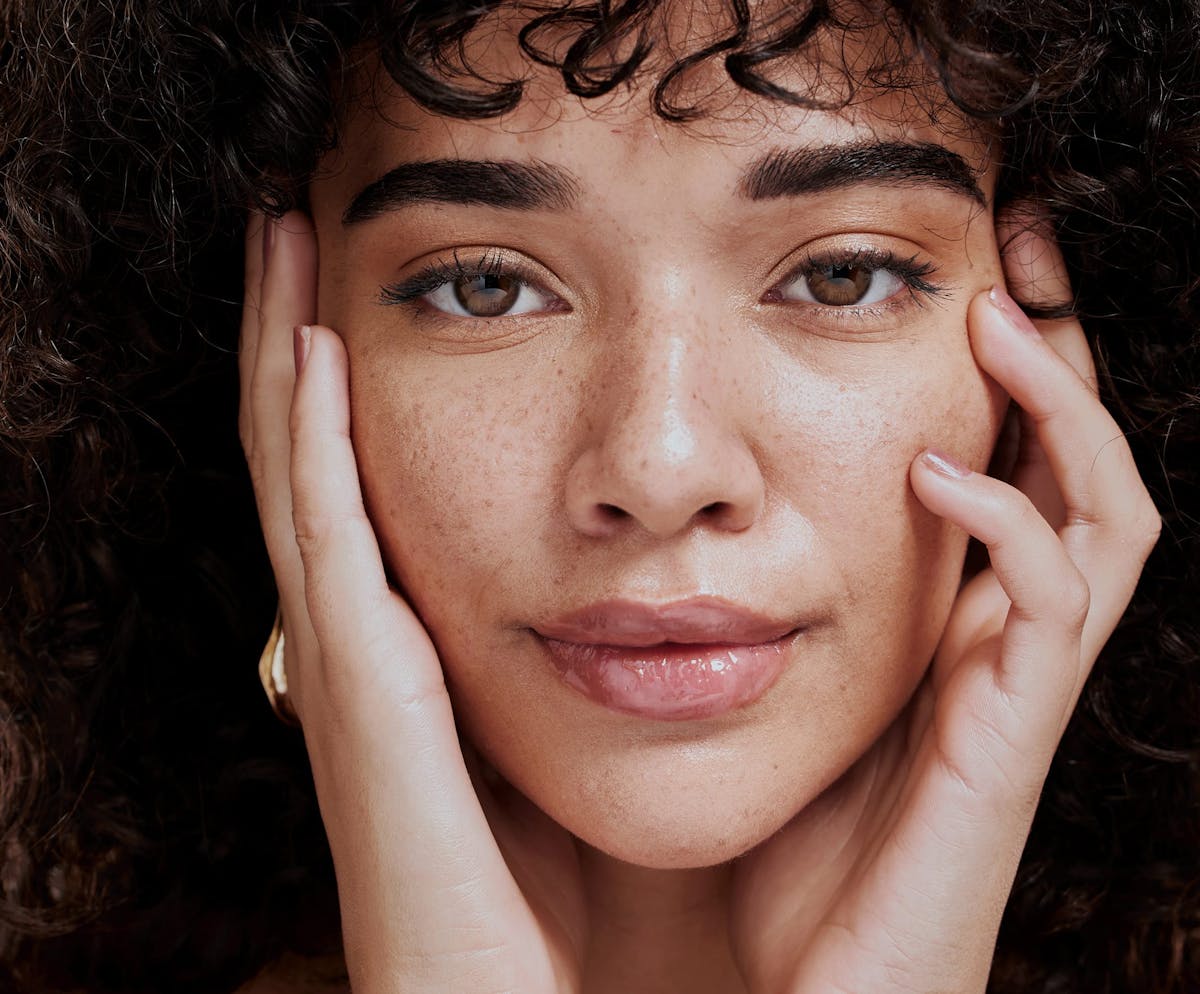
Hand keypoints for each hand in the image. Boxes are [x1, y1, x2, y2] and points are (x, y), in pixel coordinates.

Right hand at [239, 211, 584, 993]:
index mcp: (419, 657)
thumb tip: (638, 588)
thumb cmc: (561, 903)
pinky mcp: (368, 702)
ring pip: (301, 479)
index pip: (369, 492)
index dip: (343, 392)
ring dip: (288, 359)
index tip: (355, 286)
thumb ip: (578, 666)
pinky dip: (308, 444)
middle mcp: (371, 649)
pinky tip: (312, 349)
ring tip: (283, 242)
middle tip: (295, 225)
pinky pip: (330, 543)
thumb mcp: (572, 754)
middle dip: (298, 342)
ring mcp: (356, 672)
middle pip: (317, 462)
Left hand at [729, 229, 1160, 993]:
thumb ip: (763, 609)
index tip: (956, 273)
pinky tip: (934, 472)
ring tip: (995, 325)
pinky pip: (1050, 610)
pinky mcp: (1009, 740)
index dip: (1002, 374)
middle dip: (1059, 356)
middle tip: (1016, 251)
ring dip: (1060, 413)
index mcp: (949, 623)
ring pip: (1103, 518)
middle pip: (1078, 468)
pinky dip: (1009, 527)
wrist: (821, 987)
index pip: (1006, 468)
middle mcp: (1001, 642)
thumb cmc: (789, 845)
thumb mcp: (775, 694)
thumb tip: (682, 513)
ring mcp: (1016, 688)